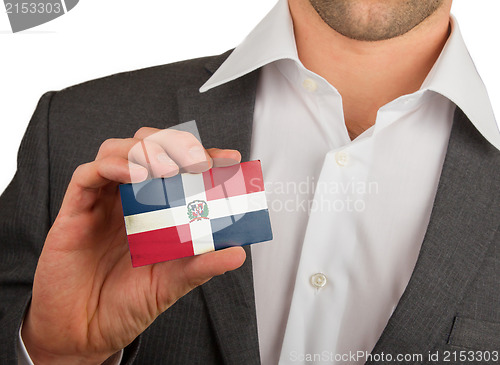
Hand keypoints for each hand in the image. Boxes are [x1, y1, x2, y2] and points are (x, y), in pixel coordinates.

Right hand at [21, 127, 245, 363]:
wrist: (85, 333)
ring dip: (145, 150)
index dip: (205, 157)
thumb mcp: (171, 283)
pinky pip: (87, 175)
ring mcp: (102, 202)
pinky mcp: (75, 211)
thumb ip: (201, 265)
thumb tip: (238, 253)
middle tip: (199, 162)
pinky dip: (112, 166)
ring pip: (117, 150)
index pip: (179, 168)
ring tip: (168, 169)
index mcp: (153, 209)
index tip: (230, 159)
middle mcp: (128, 199)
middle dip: (175, 144)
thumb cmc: (125, 304)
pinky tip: (134, 175)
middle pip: (147, 146)